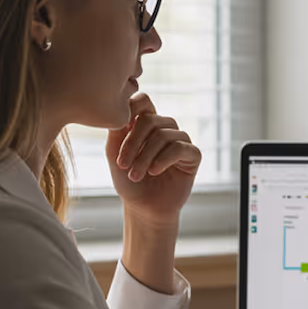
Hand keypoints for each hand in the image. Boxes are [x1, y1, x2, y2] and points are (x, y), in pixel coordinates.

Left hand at [107, 93, 201, 225]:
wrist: (144, 207)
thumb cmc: (128, 181)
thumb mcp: (114, 153)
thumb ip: (117, 129)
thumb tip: (122, 110)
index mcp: (146, 124)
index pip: (143, 101)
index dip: (132, 108)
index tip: (119, 129)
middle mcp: (165, 128)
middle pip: (150, 119)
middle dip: (132, 142)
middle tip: (122, 164)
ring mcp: (181, 140)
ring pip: (163, 135)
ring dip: (144, 157)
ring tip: (135, 175)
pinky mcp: (193, 155)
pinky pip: (179, 148)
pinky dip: (163, 160)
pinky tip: (154, 172)